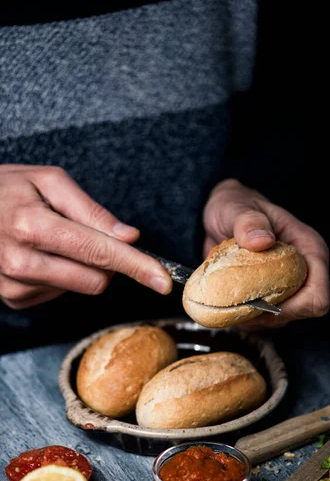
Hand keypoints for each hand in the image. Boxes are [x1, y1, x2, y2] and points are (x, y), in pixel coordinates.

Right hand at [0, 165, 171, 309]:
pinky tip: (41, 255)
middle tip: (90, 235)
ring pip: (80, 288)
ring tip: (53, 240)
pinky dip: (62, 276)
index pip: (99, 252)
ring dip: (82, 267)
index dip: (137, 266)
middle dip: (107, 262)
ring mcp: (14, 285)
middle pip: (97, 280)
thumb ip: (91, 210)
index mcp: (33, 225)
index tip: (163, 280)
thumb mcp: (48, 181)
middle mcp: (21, 261)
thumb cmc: (6, 188)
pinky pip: (60, 294)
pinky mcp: (13, 299)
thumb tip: (129, 237)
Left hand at [203, 179, 329, 327]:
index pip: (316, 296)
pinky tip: (226, 303)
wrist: (221, 214)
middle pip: (298, 314)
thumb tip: (261, 241)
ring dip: (252, 318)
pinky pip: (262, 319)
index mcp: (309, 250)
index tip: (259, 304)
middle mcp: (303, 272)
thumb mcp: (236, 207)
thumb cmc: (234, 205)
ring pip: (278, 320)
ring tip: (228, 301)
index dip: (292, 309)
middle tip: (234, 304)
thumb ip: (248, 221)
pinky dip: (243, 317)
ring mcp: (288, 286)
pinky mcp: (271, 295)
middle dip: (267, 316)